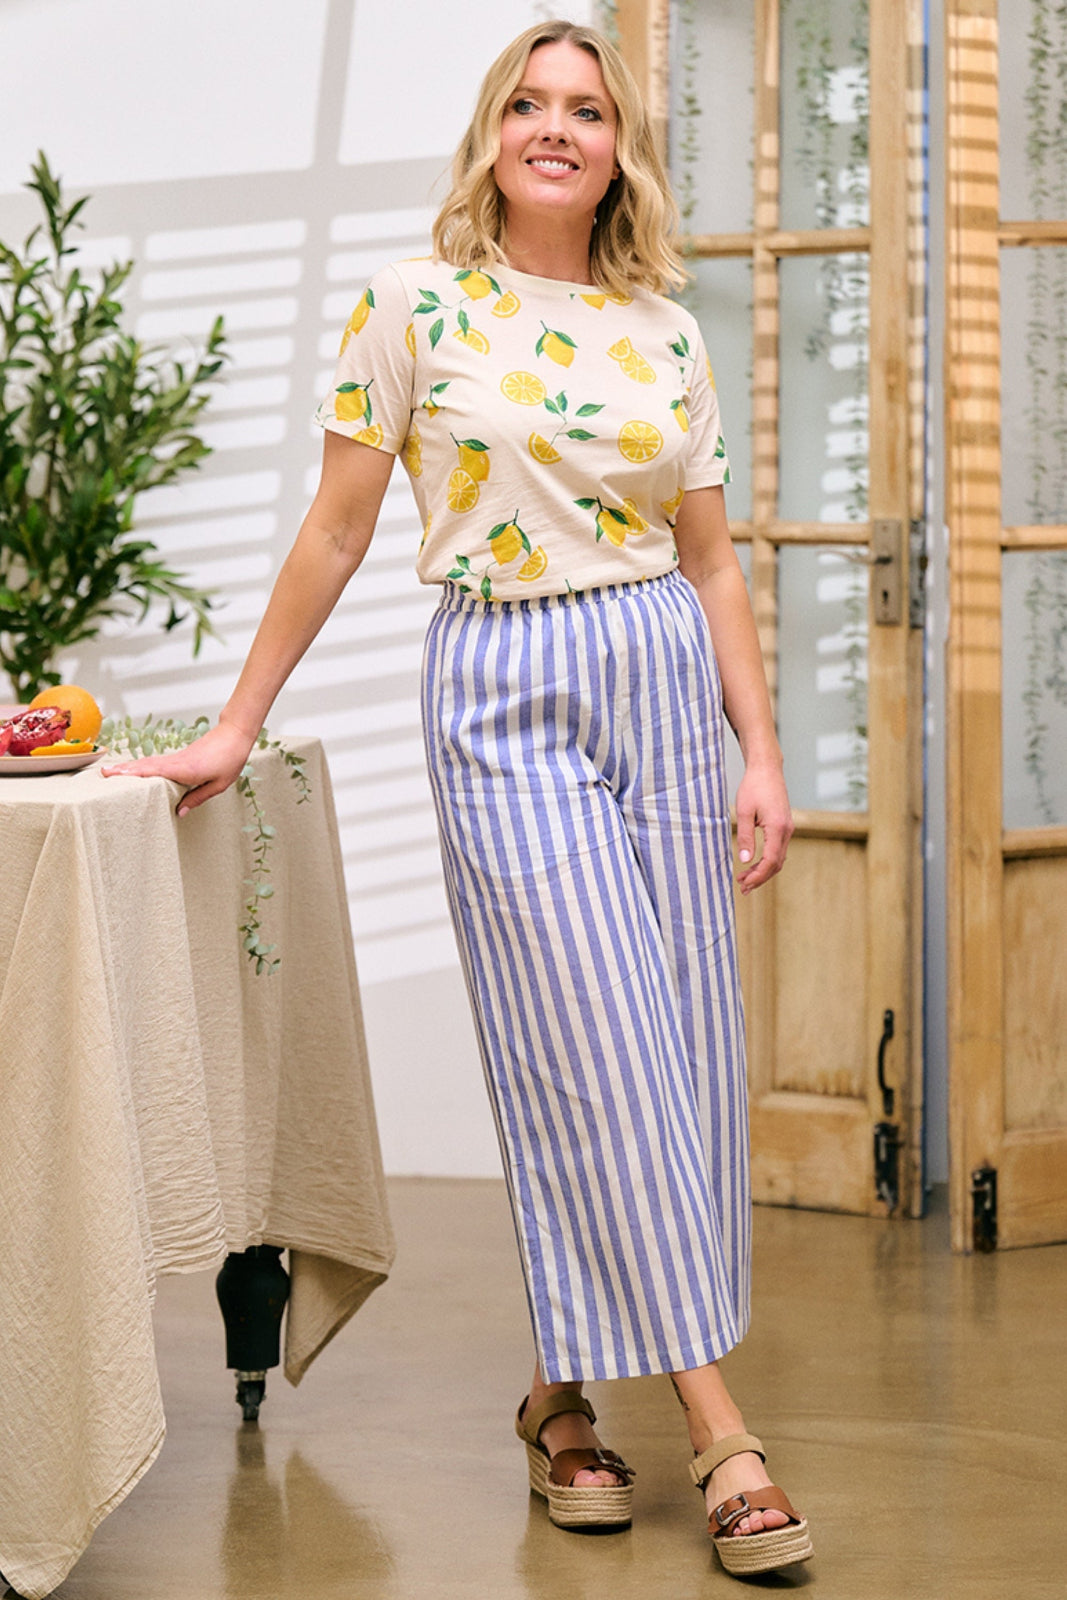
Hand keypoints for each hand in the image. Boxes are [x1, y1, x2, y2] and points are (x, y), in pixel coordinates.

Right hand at [100, 721, 255, 815]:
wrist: (235, 735)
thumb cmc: (230, 759)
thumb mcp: (219, 784)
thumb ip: (198, 797)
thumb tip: (180, 812)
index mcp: (185, 770)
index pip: (153, 771)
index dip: (133, 773)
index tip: (114, 775)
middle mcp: (176, 762)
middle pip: (145, 766)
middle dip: (123, 770)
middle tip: (102, 773)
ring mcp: (176, 758)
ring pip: (148, 763)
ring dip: (129, 767)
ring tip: (111, 771)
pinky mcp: (179, 757)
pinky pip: (156, 762)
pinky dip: (142, 765)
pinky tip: (135, 770)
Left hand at [734, 761, 792, 893]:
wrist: (767, 768)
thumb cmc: (754, 786)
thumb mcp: (744, 812)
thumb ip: (746, 837)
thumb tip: (745, 860)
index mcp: (778, 828)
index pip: (770, 861)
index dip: (758, 876)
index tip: (745, 884)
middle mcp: (787, 830)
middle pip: (776, 863)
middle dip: (760, 878)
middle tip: (743, 887)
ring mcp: (788, 828)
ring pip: (778, 858)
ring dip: (763, 870)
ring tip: (745, 879)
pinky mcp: (784, 825)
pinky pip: (778, 849)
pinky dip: (767, 860)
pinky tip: (754, 863)